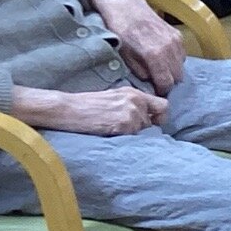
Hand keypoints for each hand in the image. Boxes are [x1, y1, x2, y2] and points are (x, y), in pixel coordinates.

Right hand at [9, 85, 169, 136]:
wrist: (68, 109)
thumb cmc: (86, 105)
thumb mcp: (112, 98)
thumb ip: (130, 104)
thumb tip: (146, 117)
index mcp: (134, 93)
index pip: (163, 105)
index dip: (159, 116)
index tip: (151, 122)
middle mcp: (136, 101)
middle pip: (156, 120)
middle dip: (146, 126)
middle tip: (129, 130)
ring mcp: (131, 112)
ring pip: (144, 130)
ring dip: (133, 133)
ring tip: (114, 130)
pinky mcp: (124, 124)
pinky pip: (133, 136)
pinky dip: (125, 138)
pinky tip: (111, 133)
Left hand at [88, 0, 186, 91]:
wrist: (127, 7)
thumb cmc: (121, 30)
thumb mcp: (124, 54)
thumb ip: (140, 71)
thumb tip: (150, 80)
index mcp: (154, 55)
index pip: (166, 82)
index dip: (161, 90)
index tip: (156, 91)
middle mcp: (169, 48)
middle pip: (177, 76)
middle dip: (168, 81)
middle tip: (157, 80)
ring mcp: (175, 41)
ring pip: (181, 66)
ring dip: (172, 71)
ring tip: (159, 69)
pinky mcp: (178, 35)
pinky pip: (182, 55)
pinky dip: (175, 60)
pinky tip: (163, 57)